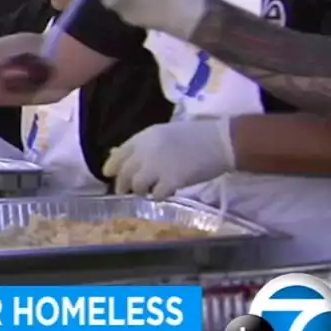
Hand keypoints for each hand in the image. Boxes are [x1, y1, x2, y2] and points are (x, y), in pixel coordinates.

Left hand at [103, 119, 235, 198]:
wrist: (221, 141)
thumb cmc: (197, 136)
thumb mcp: (165, 134)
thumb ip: (145, 146)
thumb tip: (124, 156)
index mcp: (145, 136)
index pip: (120, 153)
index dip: (112, 165)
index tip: (109, 174)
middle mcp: (147, 151)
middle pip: (125, 173)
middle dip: (123, 184)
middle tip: (126, 191)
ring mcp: (158, 166)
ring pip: (138, 186)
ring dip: (142, 191)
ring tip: (150, 191)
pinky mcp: (171, 181)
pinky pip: (157, 195)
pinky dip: (160, 196)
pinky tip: (167, 193)